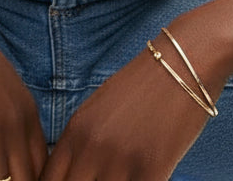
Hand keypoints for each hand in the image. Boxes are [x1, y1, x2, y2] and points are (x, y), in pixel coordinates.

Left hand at [41, 29, 224, 180]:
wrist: (183, 63)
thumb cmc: (142, 85)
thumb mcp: (100, 107)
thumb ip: (82, 141)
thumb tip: (73, 172)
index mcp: (76, 130)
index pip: (50, 180)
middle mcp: (92, 147)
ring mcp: (121, 161)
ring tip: (124, 177)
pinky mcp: (153, 170)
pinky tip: (146, 176)